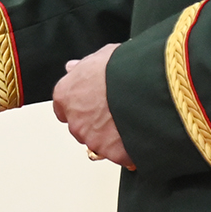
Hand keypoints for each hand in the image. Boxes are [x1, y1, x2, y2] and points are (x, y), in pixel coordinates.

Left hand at [53, 43, 134, 169]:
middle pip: (81, 127)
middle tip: (115, 109)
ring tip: (132, 118)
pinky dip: (128, 147)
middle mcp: (75, 121)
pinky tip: (140, 132)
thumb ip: (83, 67)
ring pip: (99, 142)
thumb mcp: (100, 57)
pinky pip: (119, 154)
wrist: (147, 85)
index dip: (79, 104)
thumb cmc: (124, 68)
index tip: (92, 102)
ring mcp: (93, 140)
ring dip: (111, 136)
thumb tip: (72, 68)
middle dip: (95, 121)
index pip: (63, 107)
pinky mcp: (113, 154)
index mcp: (66, 95)